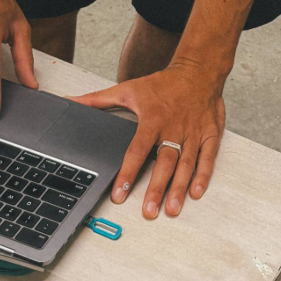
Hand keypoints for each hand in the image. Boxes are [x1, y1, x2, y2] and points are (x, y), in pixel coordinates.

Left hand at [73, 64, 225, 218]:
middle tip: (148, 211)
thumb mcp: (128, 89)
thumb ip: (97, 100)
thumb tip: (69, 102)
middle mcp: (174, 127)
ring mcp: (194, 131)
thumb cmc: (162, 83)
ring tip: (171, 209)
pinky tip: (196, 192)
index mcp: (153, 118)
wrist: (198, 69)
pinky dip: (203, 175)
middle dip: (157, 188)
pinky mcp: (211, 133)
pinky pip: (208, 157)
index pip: (138, 149)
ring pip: (186, 163)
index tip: (120, 193)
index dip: (128, 173)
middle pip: (164, 162)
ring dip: (179, 187)